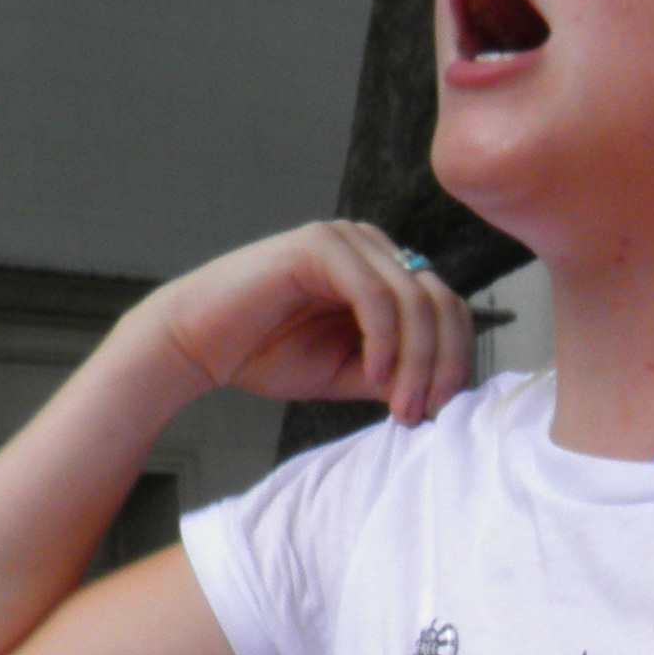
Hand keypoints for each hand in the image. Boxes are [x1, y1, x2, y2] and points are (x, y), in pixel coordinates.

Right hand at [137, 223, 475, 425]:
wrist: (198, 345)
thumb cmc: (268, 355)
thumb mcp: (351, 372)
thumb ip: (398, 373)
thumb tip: (449, 393)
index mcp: (385, 270)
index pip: (447, 308)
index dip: (456, 361)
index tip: (438, 413)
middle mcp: (373, 246)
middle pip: (441, 301)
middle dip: (442, 365)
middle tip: (423, 414)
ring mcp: (347, 240)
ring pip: (415, 300)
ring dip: (417, 361)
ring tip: (400, 406)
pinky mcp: (319, 245)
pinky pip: (376, 295)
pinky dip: (385, 340)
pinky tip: (374, 374)